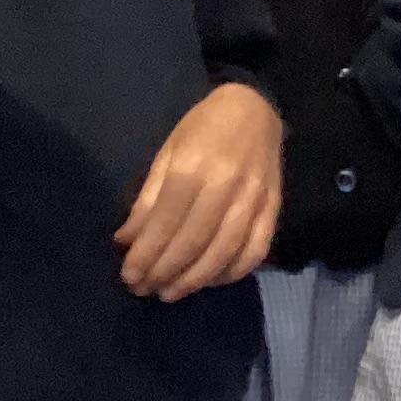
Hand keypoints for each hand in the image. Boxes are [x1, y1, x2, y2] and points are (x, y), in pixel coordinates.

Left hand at [114, 81, 280, 301]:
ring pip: (224, 251)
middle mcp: (226, 186)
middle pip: (194, 241)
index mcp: (193, 167)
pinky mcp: (273, 208)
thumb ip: (148, 198)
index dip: (146, 254)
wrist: (255, 108)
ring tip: (171, 292)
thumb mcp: (166, 153)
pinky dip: (233, 271)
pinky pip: (256, 249)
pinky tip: (211, 280)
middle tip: (144, 289)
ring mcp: (254, 199)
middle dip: (165, 271)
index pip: (167, 221)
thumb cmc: (202, 128)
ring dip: (195, 279)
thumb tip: (127, 240)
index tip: (129, 275)